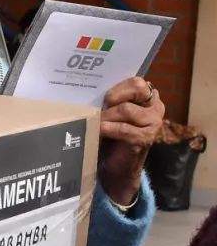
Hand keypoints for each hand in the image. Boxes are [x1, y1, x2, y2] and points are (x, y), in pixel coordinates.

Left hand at [98, 78, 164, 206]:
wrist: (117, 164)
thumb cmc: (112, 133)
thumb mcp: (112, 111)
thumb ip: (111, 99)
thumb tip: (91, 87)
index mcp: (148, 97)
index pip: (136, 81)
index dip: (117, 87)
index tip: (102, 96)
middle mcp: (155, 108)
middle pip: (137, 89)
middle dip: (114, 97)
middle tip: (100, 107)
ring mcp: (153, 123)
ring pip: (126, 109)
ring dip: (106, 115)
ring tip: (95, 120)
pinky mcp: (145, 139)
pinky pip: (124, 129)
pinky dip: (108, 129)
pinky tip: (99, 130)